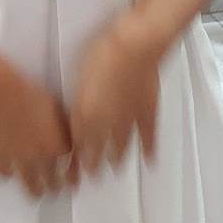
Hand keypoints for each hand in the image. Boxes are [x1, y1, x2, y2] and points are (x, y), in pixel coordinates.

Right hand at [0, 61, 75, 197]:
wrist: (1, 88)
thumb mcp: (58, 107)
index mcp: (58, 145)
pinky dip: (8, 174)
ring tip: (37, 191)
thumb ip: (66, 129)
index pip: (71, 172)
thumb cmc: (29, 91)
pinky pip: (4, 174)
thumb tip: (72, 139)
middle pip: (53, 184)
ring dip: (36, 190)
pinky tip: (10, 170)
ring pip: (30, 186)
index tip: (73, 182)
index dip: (73, 178)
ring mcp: (19, 159)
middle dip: (57, 187)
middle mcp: (40, 157)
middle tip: (56, 187)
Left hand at [69, 19, 160, 176]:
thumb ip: (78, 106)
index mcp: (86, 114)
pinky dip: (149, 149)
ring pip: (120, 146)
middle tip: (92, 174)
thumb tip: (74, 121)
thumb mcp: (79, 80)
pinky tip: (149, 160)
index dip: (76, 157)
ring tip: (114, 169)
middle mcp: (107, 122)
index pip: (79, 143)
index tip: (73, 168)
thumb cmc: (102, 55)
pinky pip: (148, 137)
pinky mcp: (147, 111)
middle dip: (94, 164)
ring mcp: (128, 119)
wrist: (134, 47)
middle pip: (98, 149)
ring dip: (116, 159)